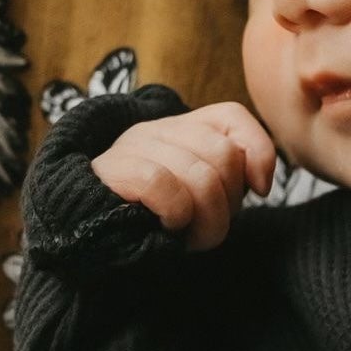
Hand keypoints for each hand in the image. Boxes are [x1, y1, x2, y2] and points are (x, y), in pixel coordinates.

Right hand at [89, 102, 277, 249]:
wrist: (89, 234)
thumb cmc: (154, 219)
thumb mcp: (201, 198)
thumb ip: (230, 178)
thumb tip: (262, 183)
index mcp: (182, 129)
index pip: (232, 116)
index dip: (258, 152)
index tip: (259, 190)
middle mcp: (158, 129)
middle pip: (223, 155)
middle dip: (228, 203)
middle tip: (207, 224)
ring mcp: (133, 146)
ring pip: (200, 176)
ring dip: (205, 221)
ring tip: (187, 232)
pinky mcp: (113, 170)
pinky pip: (163, 185)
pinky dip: (174, 213)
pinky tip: (166, 224)